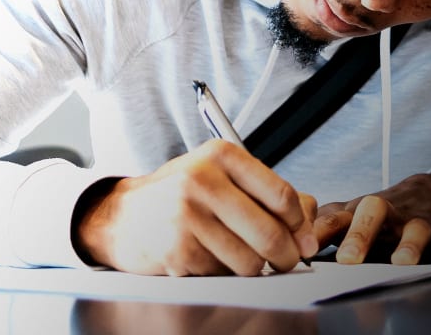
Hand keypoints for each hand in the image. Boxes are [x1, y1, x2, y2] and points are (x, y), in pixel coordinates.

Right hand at [72, 140, 318, 275]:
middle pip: (270, 232)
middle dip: (285, 255)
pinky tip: (205, 256)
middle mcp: (202, 180)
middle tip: (284, 260)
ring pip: (250, 261)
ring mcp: (187, 215)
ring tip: (234, 253)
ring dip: (251, 267)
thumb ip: (265, 195)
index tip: (303, 238)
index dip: (300, 225)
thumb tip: (307, 233)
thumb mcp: (219, 178)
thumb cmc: (179, 197)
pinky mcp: (177, 249)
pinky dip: (221, 272)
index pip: (281, 195)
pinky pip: (222, 274)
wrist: (122, 217)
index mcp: (220, 156)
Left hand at [313, 173, 430, 265]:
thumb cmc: (386, 211)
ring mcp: (423, 217)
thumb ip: (326, 224)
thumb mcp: (355, 214)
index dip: (321, 230)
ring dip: (410, 244)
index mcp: (362, 211)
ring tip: (402, 262)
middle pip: (373, 212)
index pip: (337, 216)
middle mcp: (391, 211)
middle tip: (348, 259)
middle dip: (360, 235)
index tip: (306, 248)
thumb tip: (290, 238)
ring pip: (417, 227)